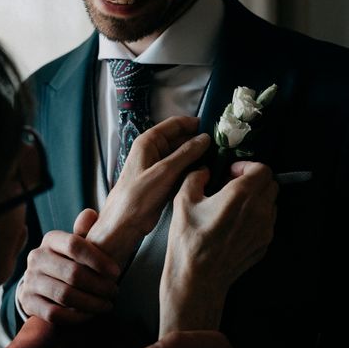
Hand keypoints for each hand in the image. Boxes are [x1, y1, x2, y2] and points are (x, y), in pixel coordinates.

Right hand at [18, 209, 120, 323]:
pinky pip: (55, 313)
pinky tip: (90, 315)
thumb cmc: (65, 261)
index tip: (116, 272)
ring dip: (91, 303)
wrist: (39, 283)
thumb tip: (90, 214)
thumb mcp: (74, 245)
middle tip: (114, 291)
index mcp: (50, 240)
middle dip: (99, 285)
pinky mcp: (29, 302)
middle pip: (72, 273)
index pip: (74, 245)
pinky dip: (76, 316)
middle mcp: (37, 258)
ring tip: (107, 305)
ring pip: (65, 295)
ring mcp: (30, 281)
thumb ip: (84, 231)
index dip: (97, 259)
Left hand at [86, 116, 210, 267]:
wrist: (125, 223)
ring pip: (183, 155)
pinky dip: (194, 169)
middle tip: (224, 145)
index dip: (195, 124)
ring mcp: (159, 165)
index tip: (217, 127)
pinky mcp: (164, 180)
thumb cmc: (138, 196)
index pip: (175, 124)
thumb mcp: (164, 172)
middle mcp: (154, 150)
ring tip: (222, 158)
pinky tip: (210, 172)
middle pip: (181, 138)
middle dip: (200, 141)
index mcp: (148, 141)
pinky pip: (182, 169)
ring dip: (199, 156)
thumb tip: (205, 138)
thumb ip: (186, 153)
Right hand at [160, 161, 277, 333]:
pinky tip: (235, 223)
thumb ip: (195, 177)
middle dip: (254, 180)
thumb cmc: (189, 241)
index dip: (247, 166)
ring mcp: (264, 229)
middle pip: (270, 184)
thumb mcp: (183, 200)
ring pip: (271, 203)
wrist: (197, 278)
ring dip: (257, 198)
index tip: (232, 172)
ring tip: (234, 205)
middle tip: (233, 185)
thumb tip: (204, 171)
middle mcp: (258, 211)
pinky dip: (256, 216)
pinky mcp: (263, 244)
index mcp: (240, 195)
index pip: (262, 169)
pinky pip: (267, 222)